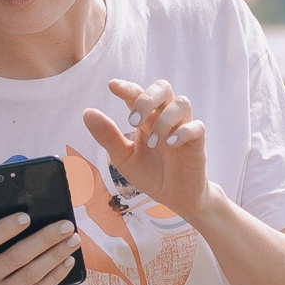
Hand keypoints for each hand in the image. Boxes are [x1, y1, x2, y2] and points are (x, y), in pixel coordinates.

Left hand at [81, 78, 207, 219]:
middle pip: (163, 88)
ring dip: (164, 119)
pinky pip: (197, 126)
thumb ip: (108, 136)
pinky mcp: (197, 143)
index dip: (127, 87)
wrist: (175, 198)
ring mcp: (183, 128)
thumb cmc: (151, 175)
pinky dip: (182, 132)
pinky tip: (169, 144)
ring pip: (181, 103)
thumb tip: (87, 113)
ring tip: (152, 143)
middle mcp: (166, 118)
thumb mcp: (124, 158)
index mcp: (147, 119)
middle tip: (133, 121)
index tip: (112, 86)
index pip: (138, 93)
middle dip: (147, 98)